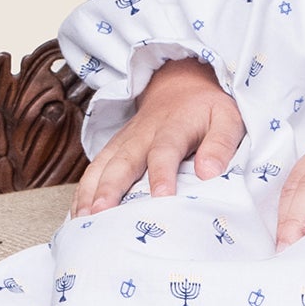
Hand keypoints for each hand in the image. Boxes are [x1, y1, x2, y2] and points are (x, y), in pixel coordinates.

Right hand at [73, 56, 243, 214]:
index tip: (161, 198)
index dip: (162, 174)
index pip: (165, 151)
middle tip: (102, 213)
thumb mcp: (227, 118)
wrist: (181, 86)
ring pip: (102, 166)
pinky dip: (82, 191)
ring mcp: (124, 142)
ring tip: (83, 219)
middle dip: (110, 188)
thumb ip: (221, 144)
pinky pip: (94, 170)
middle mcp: (143, 135)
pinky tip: (77, 214)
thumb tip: (210, 173)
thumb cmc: (207, 109)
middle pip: (123, 161)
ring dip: (90, 192)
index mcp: (174, 127)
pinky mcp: (113, 149)